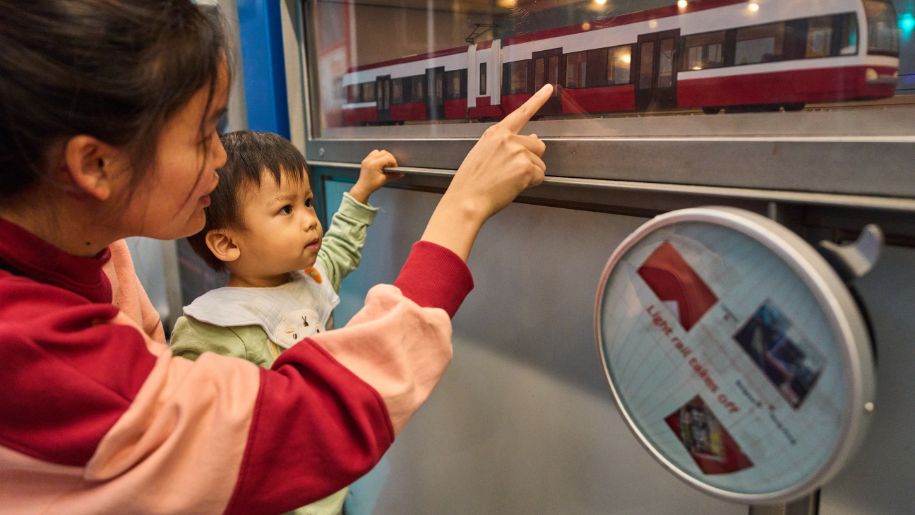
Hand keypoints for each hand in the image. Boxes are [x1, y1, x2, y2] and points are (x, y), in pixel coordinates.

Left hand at [349, 149, 399, 202]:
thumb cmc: (371, 185)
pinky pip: (373, 153)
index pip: (388, 158)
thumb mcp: (384, 180)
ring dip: (384, 156)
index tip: (394, 167)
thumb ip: (393, 175)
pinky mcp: (365, 160)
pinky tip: (380, 163)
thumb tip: (400, 174)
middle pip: (384, 152)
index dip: (393, 162)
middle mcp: (370, 160)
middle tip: (391, 165)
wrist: (363, 188)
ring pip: (378, 151)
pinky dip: (378, 156)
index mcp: (374, 164)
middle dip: (390, 158)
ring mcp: (367, 159)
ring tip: (385, 164)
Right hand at [442, 84, 550, 222]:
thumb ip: (507, 144)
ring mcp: (518, 152)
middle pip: (538, 146)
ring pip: (539, 164)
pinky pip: (540, 177)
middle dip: (531, 159)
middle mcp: (508, 139)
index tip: (549, 88)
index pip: (521, 113)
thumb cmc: (472, 182)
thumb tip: (533, 139)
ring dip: (529, 175)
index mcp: (495, 133)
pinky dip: (530, 185)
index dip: (537, 100)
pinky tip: (512, 187)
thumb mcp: (483, 154)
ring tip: (507, 182)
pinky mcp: (526, 168)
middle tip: (511, 173)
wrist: (466, 200)